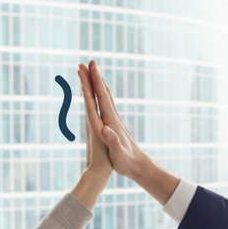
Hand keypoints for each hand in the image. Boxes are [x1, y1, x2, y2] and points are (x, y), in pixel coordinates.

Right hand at [79, 60, 148, 178]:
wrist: (140, 167)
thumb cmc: (127, 162)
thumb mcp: (118, 154)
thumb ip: (112, 141)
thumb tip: (104, 129)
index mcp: (112, 121)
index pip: (102, 97)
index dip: (95, 81)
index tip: (90, 67)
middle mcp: (114, 117)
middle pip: (104, 92)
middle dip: (95, 77)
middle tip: (88, 62)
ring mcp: (115, 120)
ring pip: (106, 97)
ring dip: (98, 83)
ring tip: (92, 72)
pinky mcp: (115, 125)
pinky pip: (106, 105)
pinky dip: (101, 95)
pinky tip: (99, 94)